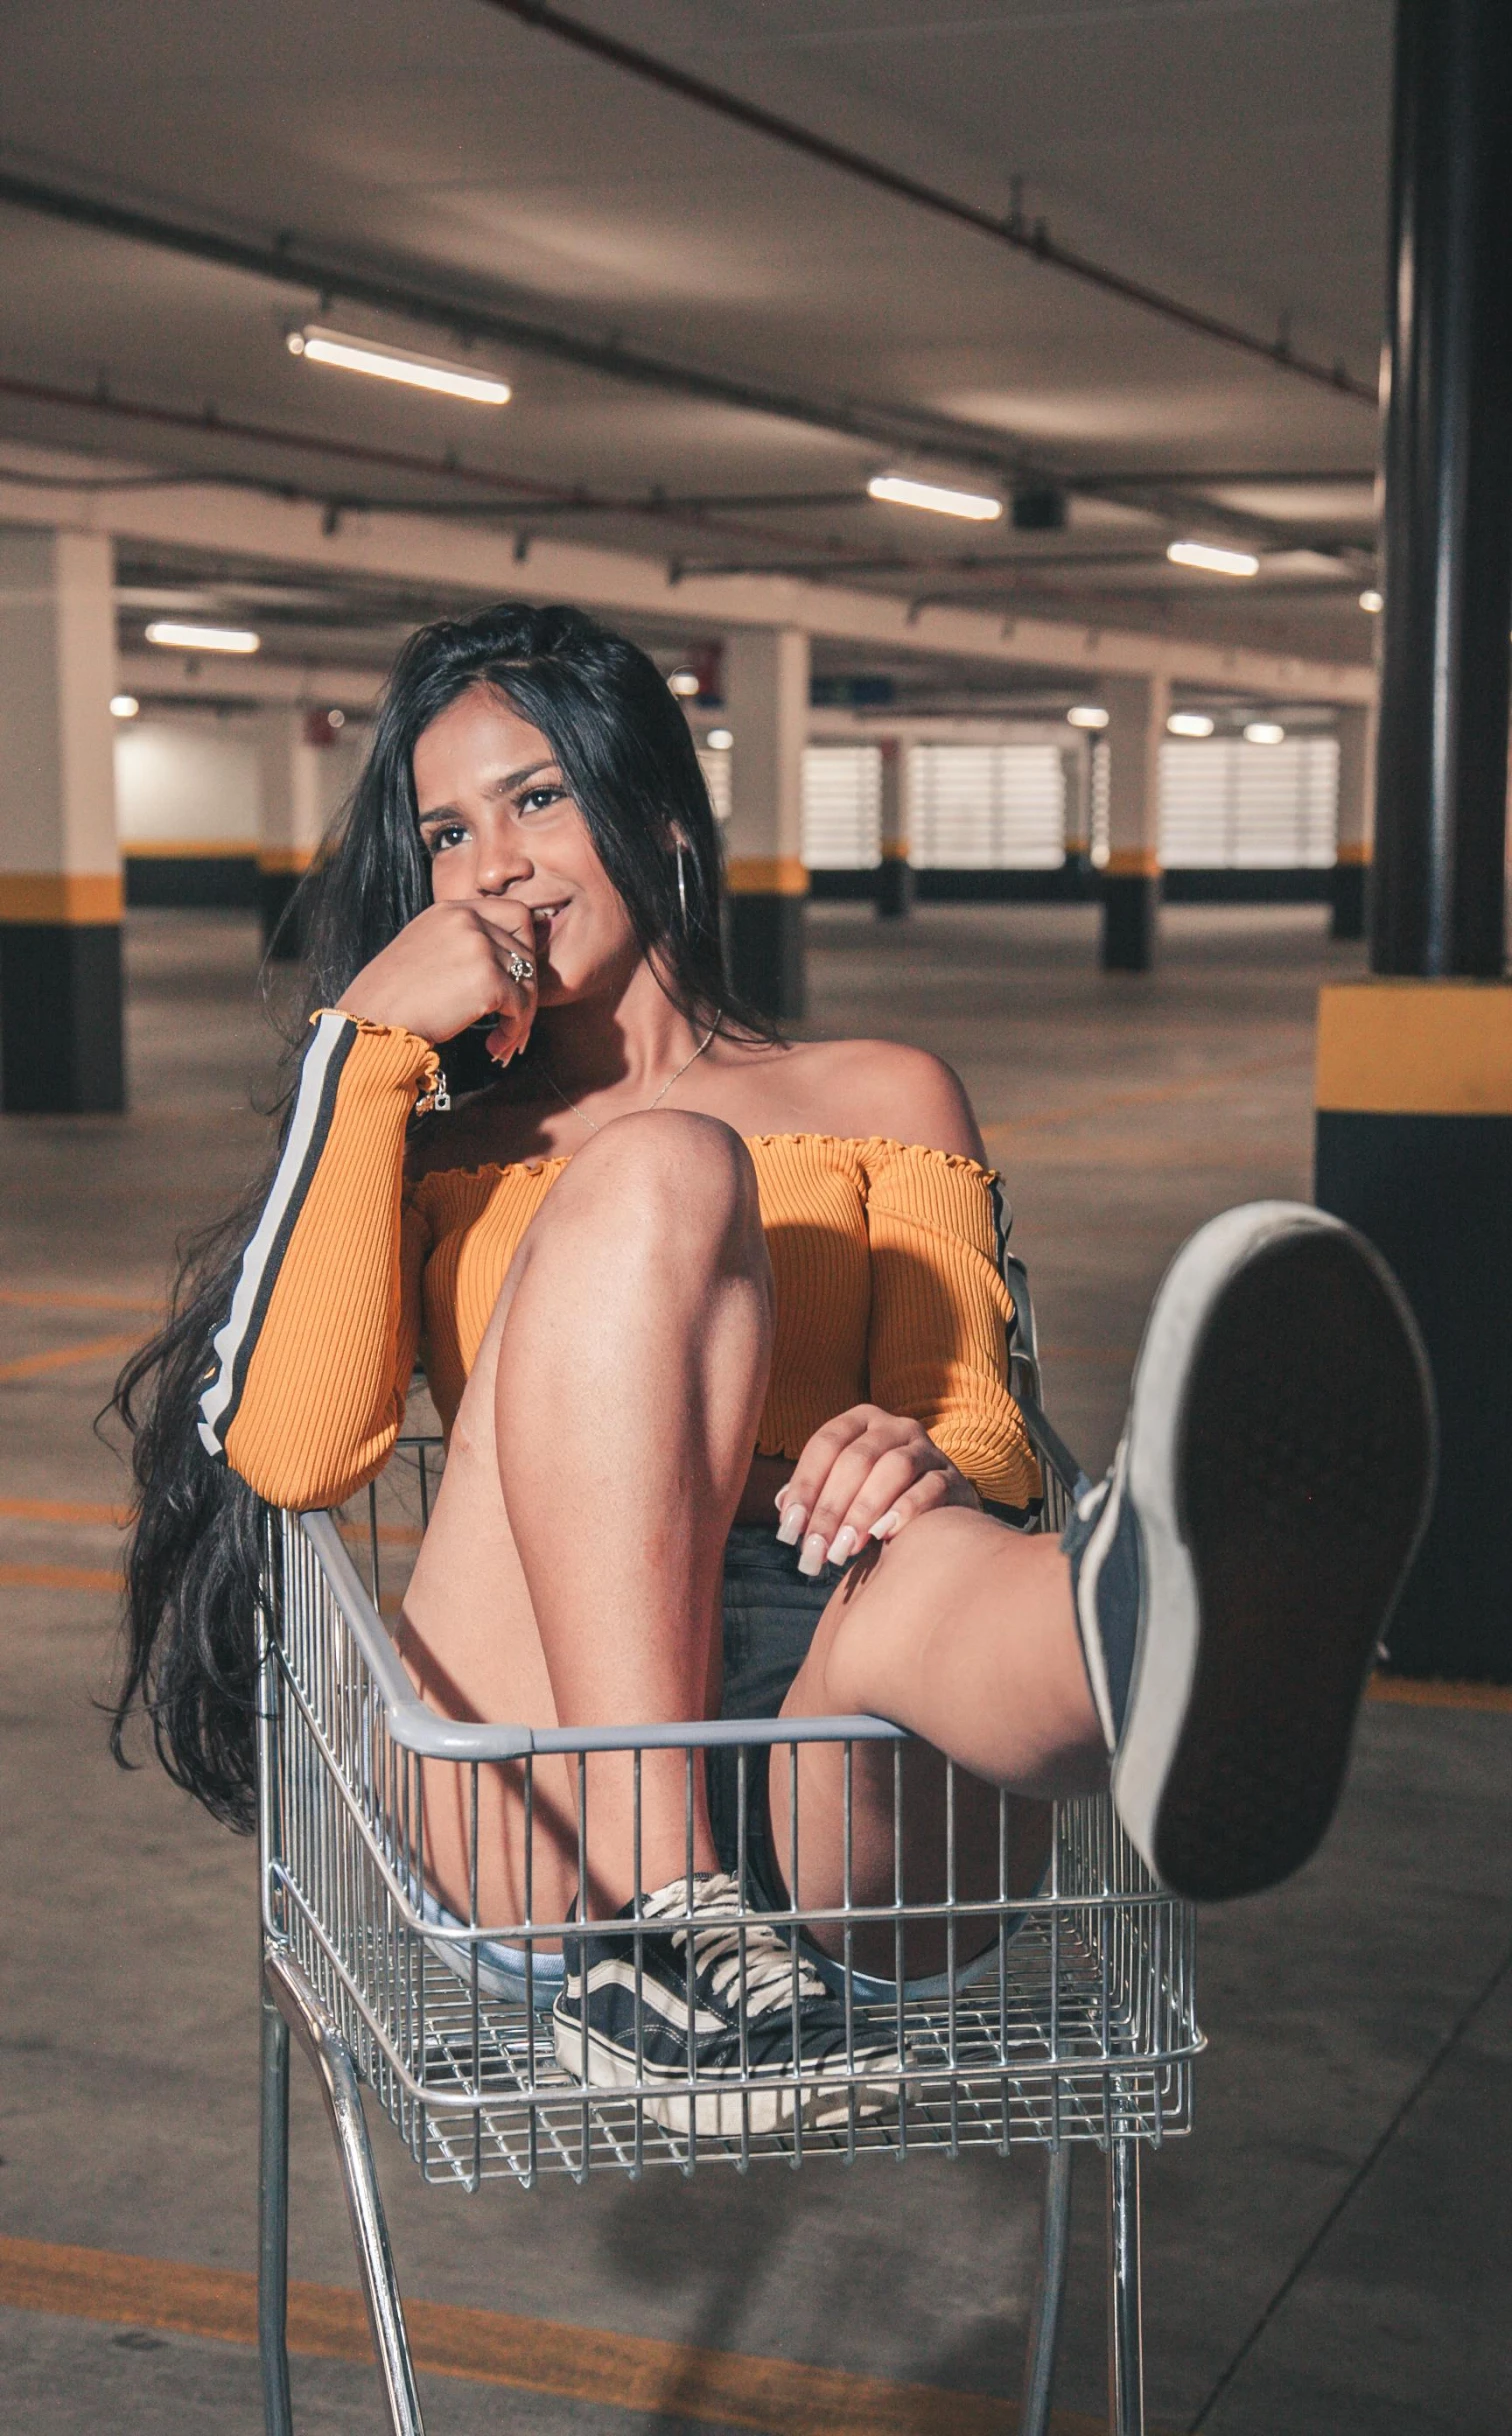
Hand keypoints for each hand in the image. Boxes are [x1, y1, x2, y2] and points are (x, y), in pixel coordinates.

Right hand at [335, 899, 538, 1059]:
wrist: (371, 1020)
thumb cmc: (391, 998)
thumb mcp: (425, 949)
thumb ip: (461, 944)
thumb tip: (505, 963)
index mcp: (452, 909)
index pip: (515, 913)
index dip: (524, 945)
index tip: (517, 977)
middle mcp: (468, 920)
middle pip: (526, 947)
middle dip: (527, 985)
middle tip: (514, 1016)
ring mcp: (479, 947)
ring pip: (527, 980)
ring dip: (522, 1014)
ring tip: (505, 1039)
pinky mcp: (486, 979)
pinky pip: (520, 1006)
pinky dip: (514, 1030)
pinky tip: (494, 1046)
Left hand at [775, 1405, 979, 1577]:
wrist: (940, 1513)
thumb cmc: (879, 1501)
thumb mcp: (844, 1490)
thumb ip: (815, 1496)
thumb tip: (785, 1508)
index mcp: (862, 1421)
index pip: (826, 1443)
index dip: (805, 1485)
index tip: (789, 1528)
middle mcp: (896, 1426)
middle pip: (857, 1458)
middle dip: (831, 1507)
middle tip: (816, 1549)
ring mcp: (928, 1450)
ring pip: (894, 1467)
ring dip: (864, 1510)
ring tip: (846, 1548)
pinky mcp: (954, 1478)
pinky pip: (931, 1487)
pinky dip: (906, 1510)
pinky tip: (885, 1535)